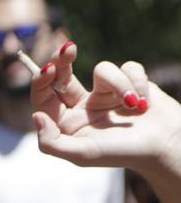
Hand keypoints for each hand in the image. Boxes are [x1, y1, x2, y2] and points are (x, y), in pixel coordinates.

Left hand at [33, 45, 180, 171]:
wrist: (165, 145)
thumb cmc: (122, 153)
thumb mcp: (82, 154)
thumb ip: (52, 142)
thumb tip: (36, 116)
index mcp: (66, 123)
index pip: (44, 98)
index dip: (41, 81)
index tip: (48, 68)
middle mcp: (82, 106)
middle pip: (63, 75)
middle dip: (62, 59)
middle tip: (67, 48)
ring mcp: (105, 93)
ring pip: (102, 70)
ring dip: (119, 84)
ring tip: (133, 104)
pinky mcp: (129, 82)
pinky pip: (127, 67)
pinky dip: (138, 83)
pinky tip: (145, 102)